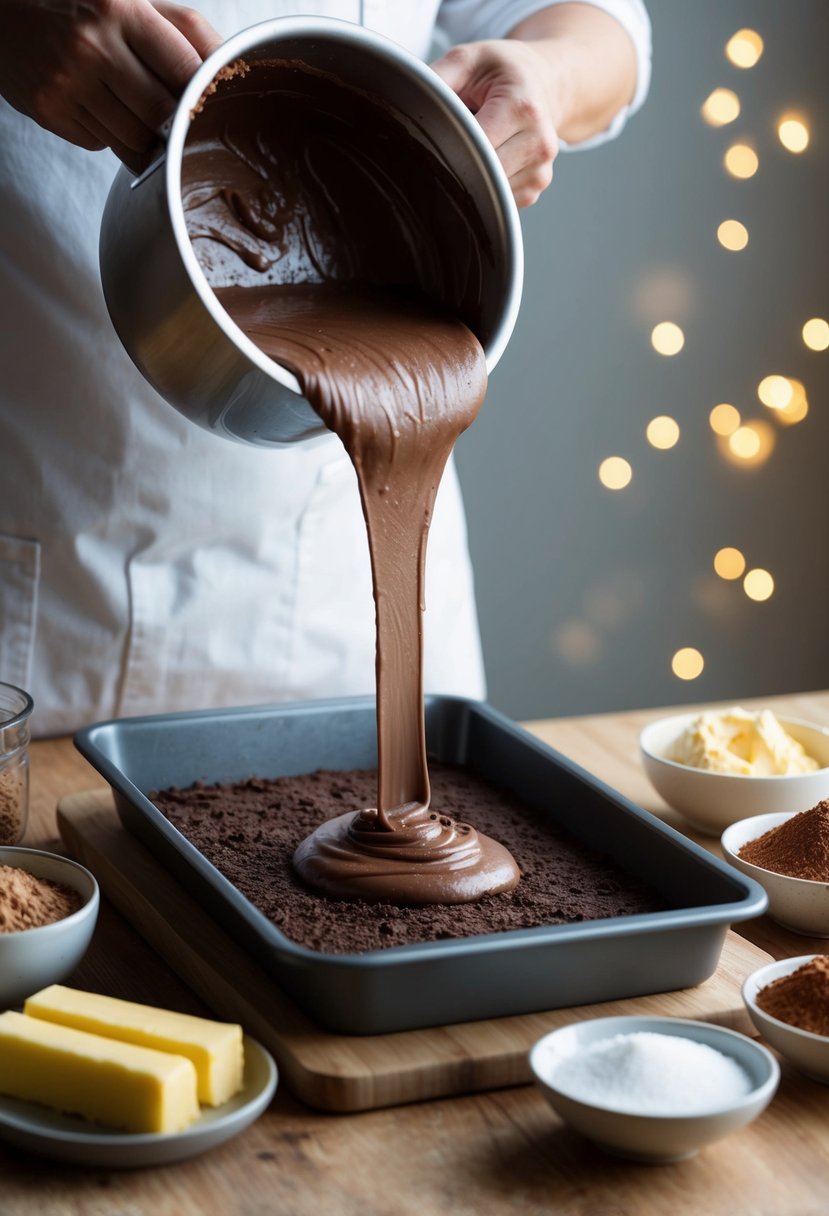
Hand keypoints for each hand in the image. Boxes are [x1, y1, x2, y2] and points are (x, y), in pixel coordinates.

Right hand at [0, 0, 221, 168]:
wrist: (4, 9)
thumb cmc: (80, 4)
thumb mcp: (133, 0)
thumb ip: (185, 30)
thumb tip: (231, 64)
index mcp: (120, 8)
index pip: (184, 71)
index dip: (202, 95)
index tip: (208, 103)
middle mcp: (91, 44)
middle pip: (162, 116)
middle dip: (174, 123)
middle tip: (175, 117)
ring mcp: (66, 81)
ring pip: (135, 141)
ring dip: (145, 137)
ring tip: (136, 110)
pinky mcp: (48, 111)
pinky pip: (101, 144)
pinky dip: (109, 135)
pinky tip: (99, 107)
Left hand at [431, 39, 560, 207]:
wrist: (546, 82)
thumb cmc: (504, 72)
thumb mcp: (469, 59)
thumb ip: (437, 78)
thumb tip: (405, 102)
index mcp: (522, 108)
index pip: (475, 146)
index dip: (450, 145)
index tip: (436, 138)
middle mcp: (538, 143)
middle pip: (481, 173)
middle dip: (459, 161)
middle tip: (451, 141)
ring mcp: (540, 171)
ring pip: (487, 192)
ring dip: (472, 175)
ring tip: (475, 146)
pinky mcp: (535, 189)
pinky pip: (496, 199)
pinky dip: (485, 185)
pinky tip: (488, 160)